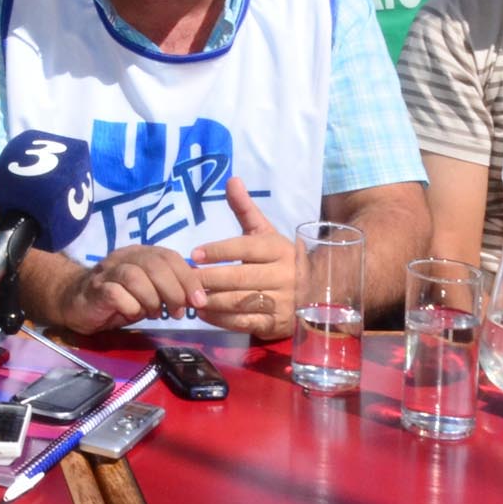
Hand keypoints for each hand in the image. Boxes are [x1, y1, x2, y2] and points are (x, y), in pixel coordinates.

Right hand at [60, 245, 202, 333]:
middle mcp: (125, 257)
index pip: (169, 257)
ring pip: (135, 276)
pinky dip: (131, 307)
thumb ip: (168, 289)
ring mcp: (108, 271)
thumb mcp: (148, 292)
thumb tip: (196, 298)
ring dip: (152, 299)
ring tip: (155, 314)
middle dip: (173, 290)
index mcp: (140, 254)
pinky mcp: (96, 289)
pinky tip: (132, 314)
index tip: (199, 301)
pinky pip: (117, 294)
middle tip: (177, 312)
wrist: (76, 302)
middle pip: (155, 264)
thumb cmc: (118, 298)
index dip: (188, 278)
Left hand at [186, 180, 298, 341]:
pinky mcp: (276, 324)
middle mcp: (282, 275)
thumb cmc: (280, 259)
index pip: (244, 248)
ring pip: (239, 302)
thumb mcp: (265, 232)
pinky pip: (244, 322)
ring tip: (189, 296)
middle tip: (186, 278)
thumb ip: (245, 209)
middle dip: (209, 279)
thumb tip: (232, 179)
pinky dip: (220, 320)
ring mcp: (281, 302)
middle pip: (239, 278)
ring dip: (211, 301)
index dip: (218, 251)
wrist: (316, 291)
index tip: (194, 254)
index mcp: (277, 249)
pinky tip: (203, 313)